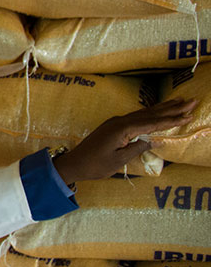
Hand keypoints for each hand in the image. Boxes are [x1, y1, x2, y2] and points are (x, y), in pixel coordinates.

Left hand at [52, 98, 197, 183]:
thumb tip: (154, 140)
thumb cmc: (96, 165)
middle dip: (172, 108)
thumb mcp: (119, 160)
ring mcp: (116, 122)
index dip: (172, 119)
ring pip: (143, 113)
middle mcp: (120, 121)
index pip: (153, 123)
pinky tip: (156, 111)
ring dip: (162, 108)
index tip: (189, 115)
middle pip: (150, 113)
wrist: (74, 163)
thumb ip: (137, 149)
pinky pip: (136, 117)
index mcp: (123, 129)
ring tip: (179, 101)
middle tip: (191, 101)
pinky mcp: (113, 126)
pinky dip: (150, 113)